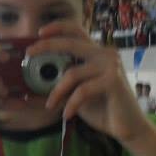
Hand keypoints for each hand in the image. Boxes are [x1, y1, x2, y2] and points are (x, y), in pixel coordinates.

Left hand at [33, 21, 150, 144]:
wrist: (127, 128)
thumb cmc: (103, 110)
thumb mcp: (76, 96)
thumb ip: (62, 86)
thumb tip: (32, 88)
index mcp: (97, 53)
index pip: (77, 31)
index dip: (57, 27)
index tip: (39, 33)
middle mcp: (105, 54)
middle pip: (71, 42)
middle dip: (47, 46)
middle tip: (28, 53)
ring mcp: (111, 65)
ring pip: (72, 73)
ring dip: (57, 91)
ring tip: (50, 106)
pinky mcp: (113, 80)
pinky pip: (82, 90)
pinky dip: (71, 104)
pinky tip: (67, 115)